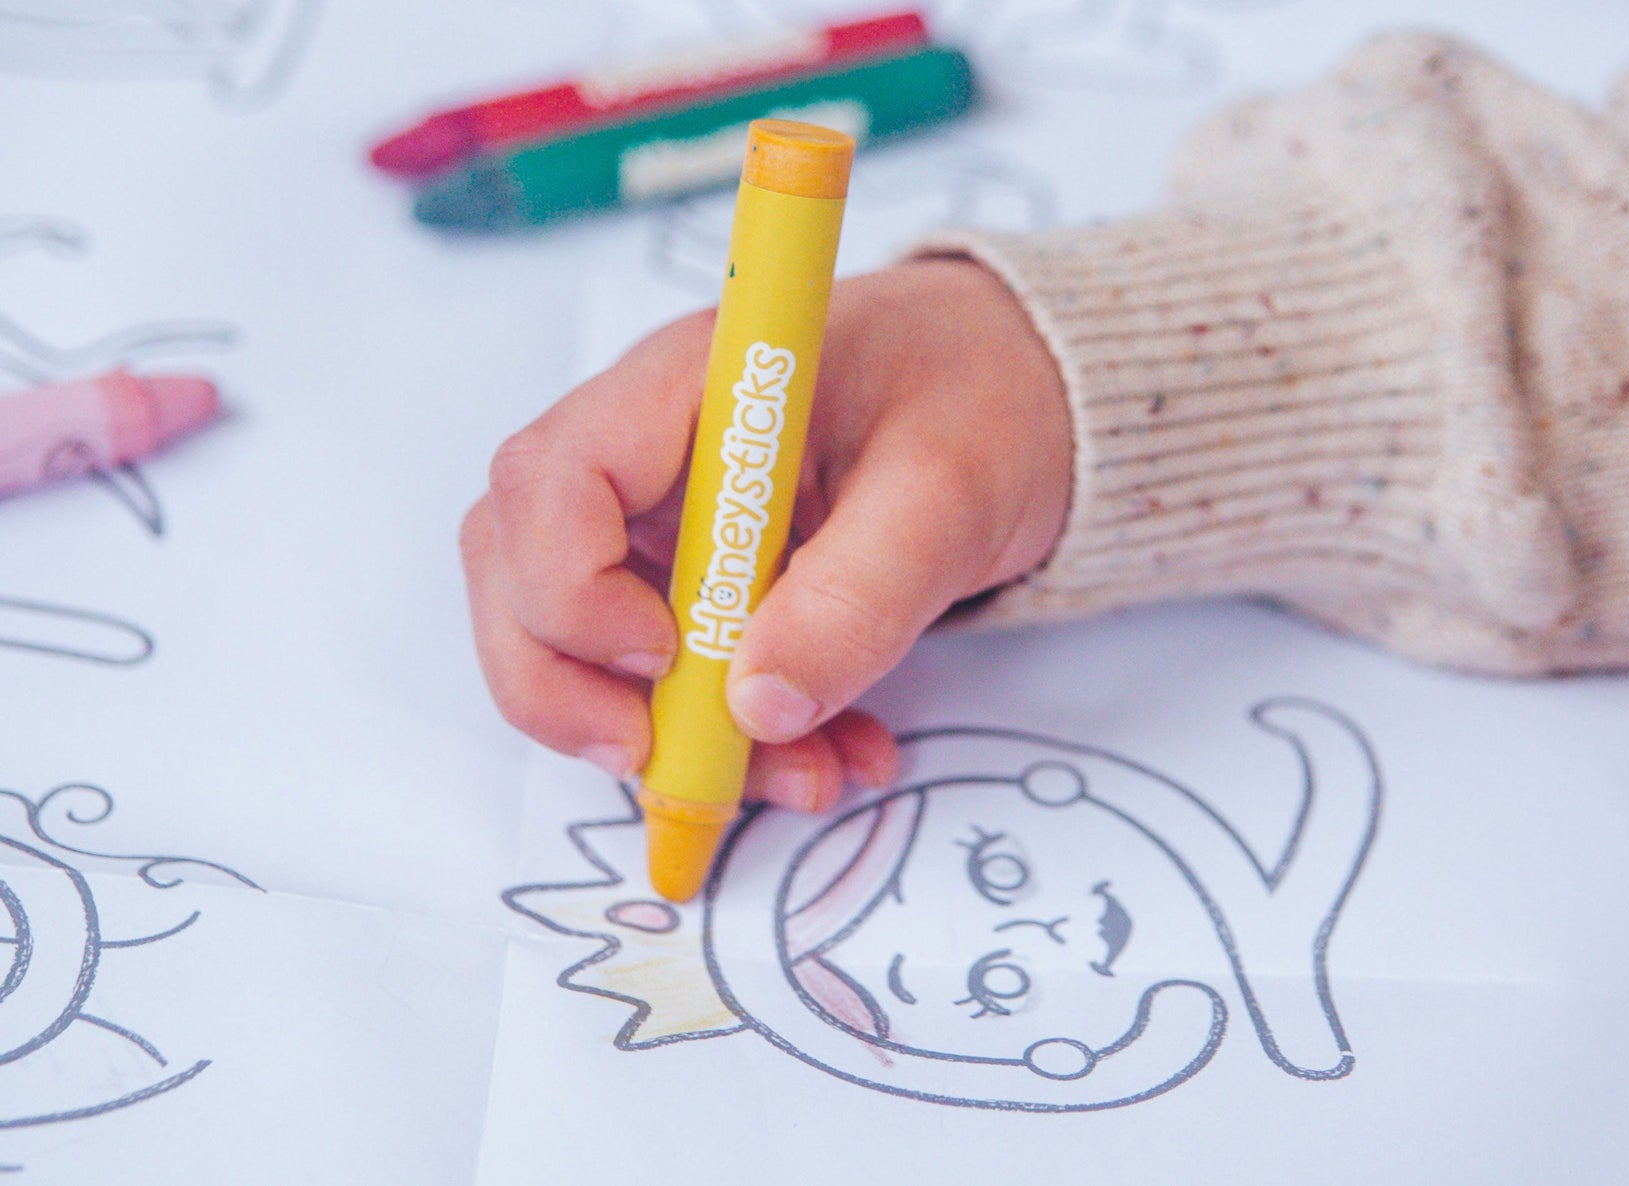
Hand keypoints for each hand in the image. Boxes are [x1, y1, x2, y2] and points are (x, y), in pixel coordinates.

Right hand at [460, 258, 1071, 811]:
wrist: (1024, 395)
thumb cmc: (983, 398)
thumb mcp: (950, 491)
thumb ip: (861, 592)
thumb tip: (761, 709)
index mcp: (692, 385)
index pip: (550, 478)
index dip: (570, 586)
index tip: (665, 653)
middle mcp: (649, 452)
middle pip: (518, 571)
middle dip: (569, 690)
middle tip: (660, 765)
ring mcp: (663, 522)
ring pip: (583, 647)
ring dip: (668, 741)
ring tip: (808, 777)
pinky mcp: (696, 583)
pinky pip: (670, 681)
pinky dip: (732, 741)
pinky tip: (830, 757)